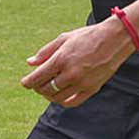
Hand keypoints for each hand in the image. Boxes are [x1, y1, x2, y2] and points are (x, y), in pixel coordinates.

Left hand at [20, 17, 135, 107]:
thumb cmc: (87, 36)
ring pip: (58, 98)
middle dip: (38, 88)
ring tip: (48, 89)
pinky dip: (63, 101)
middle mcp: (70, 73)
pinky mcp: (92, 89)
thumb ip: (45, 52)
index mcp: (61, 58)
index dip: (28, 82)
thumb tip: (30, 63)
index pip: (38, 77)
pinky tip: (60, 96)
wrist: (114, 39)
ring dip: (49, 95)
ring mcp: (82, 83)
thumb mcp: (63, 38)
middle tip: (37, 84)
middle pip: (46, 89)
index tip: (24, 83)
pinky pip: (73, 102)